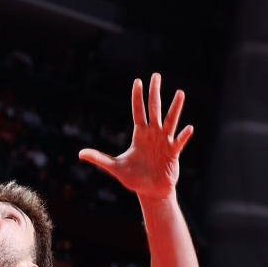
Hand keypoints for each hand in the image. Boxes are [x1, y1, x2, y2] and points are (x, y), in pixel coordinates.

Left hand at [79, 74, 193, 198]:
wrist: (150, 191)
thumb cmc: (134, 178)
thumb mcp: (114, 167)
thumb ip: (99, 159)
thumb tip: (80, 154)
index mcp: (140, 134)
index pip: (138, 111)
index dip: (137, 97)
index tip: (138, 80)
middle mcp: (153, 134)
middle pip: (154, 109)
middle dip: (154, 92)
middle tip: (156, 75)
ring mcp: (165, 142)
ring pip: (170, 121)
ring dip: (175, 108)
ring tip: (180, 93)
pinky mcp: (173, 153)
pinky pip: (179, 142)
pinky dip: (183, 136)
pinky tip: (188, 128)